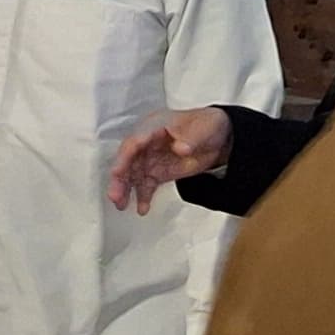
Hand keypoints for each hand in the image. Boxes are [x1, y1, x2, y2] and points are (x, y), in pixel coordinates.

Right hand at [111, 107, 231, 213]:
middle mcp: (147, 142)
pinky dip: (143, 197)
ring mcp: (151, 158)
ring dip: (126, 190)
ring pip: (133, 174)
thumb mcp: (203, 129)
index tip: (117, 172)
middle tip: (115, 195)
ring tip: (121, 205)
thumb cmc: (206, 126)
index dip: (124, 157)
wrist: (218, 138)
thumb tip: (180, 148)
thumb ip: (191, 139)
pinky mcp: (158, 171)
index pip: (134, 142)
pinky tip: (142, 208)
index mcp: (154, 126)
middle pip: (128, 160)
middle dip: (120, 178)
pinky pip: (146, 185)